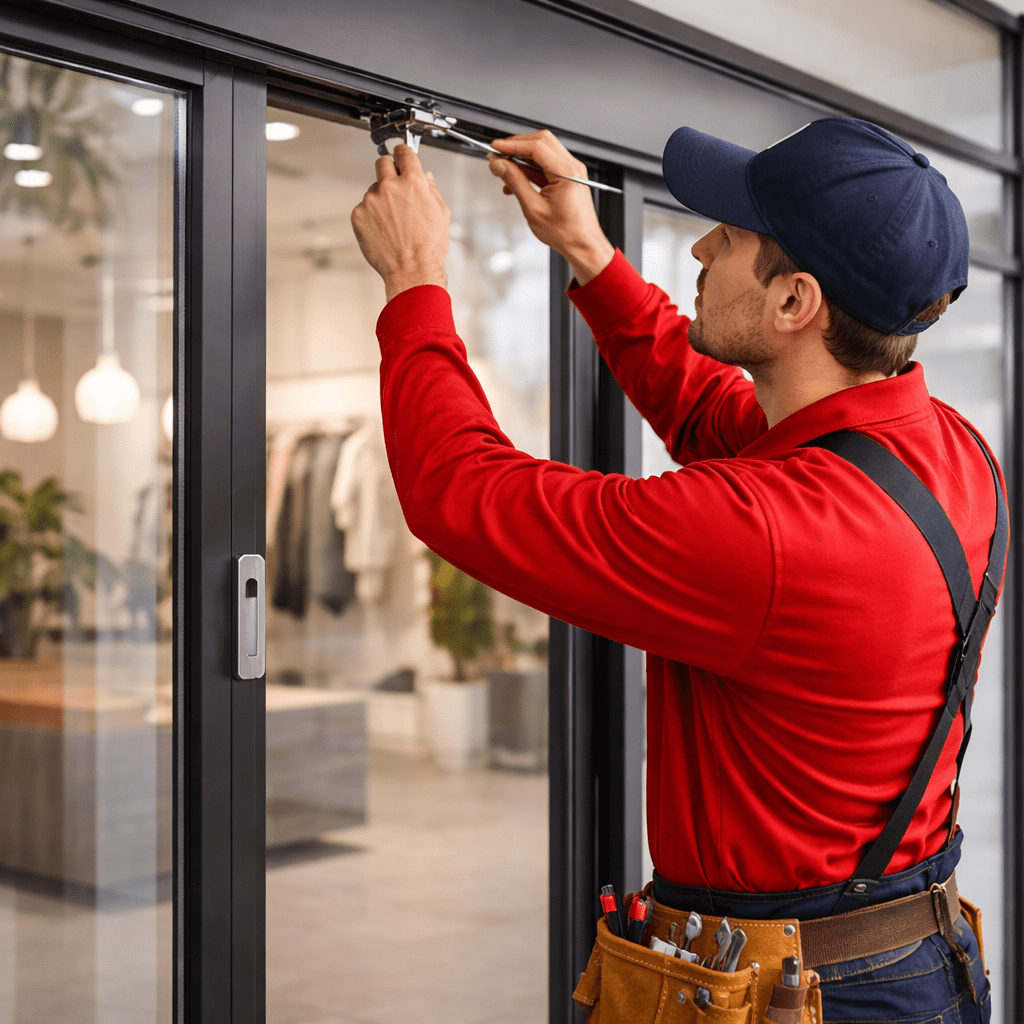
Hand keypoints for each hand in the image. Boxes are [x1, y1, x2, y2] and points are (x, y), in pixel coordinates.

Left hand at [351, 144, 449, 300]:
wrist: (412, 270)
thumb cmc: (428, 247)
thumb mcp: (440, 213)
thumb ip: (431, 189)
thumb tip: (426, 177)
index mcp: (413, 182)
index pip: (403, 152)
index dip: (402, 153)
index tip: (400, 156)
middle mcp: (390, 186)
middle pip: (382, 162)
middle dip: (388, 171)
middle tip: (394, 187)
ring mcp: (371, 200)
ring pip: (373, 189)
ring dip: (380, 199)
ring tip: (392, 223)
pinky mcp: (358, 215)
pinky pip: (363, 208)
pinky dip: (371, 216)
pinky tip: (383, 231)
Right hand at [489, 130, 613, 284]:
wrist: (583, 245)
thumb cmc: (566, 233)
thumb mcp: (534, 209)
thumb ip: (516, 182)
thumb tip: (500, 165)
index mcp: (567, 173)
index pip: (536, 147)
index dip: (512, 144)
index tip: (495, 147)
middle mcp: (572, 167)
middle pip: (541, 141)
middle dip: (517, 145)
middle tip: (498, 154)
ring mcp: (571, 171)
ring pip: (543, 151)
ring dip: (522, 158)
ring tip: (504, 170)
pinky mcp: (568, 177)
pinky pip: (546, 165)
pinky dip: (529, 169)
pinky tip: (515, 181)